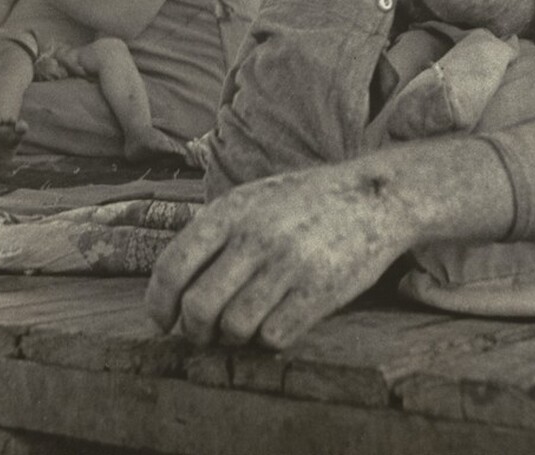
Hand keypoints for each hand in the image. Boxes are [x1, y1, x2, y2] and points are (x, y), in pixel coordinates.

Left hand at [146, 162, 411, 348]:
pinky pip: (273, 337)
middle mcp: (256, 236)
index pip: (172, 266)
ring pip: (233, 327)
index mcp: (232, 210)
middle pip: (198, 307)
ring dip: (233, 336)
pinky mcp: (320, 291)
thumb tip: (172, 284)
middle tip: (204, 332)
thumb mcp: (256, 197)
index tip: (163, 321)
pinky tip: (278, 320)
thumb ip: (216, 231)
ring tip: (245, 323)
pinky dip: (269, 338)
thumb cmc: (308, 200)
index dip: (158, 304)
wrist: (376, 196)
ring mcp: (288, 264)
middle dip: (194, 330)